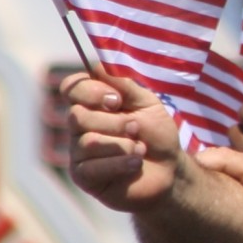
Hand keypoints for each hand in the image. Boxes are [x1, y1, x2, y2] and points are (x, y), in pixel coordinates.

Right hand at [62, 69, 182, 211]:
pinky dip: (121, 163)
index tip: (116, 99)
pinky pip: (92, 167)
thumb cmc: (156, 134)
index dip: (90, 91)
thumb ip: (124, 85)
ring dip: (123, 144)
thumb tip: (97, 66)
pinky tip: (136, 164)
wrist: (171, 169)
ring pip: (88, 142)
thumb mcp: (147, 103)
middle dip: (115, 122)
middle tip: (136, 128)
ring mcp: (79, 152)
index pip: (72, 87)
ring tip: (140, 148)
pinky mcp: (84, 177)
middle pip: (77, 116)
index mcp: (93, 104)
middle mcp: (80, 127)